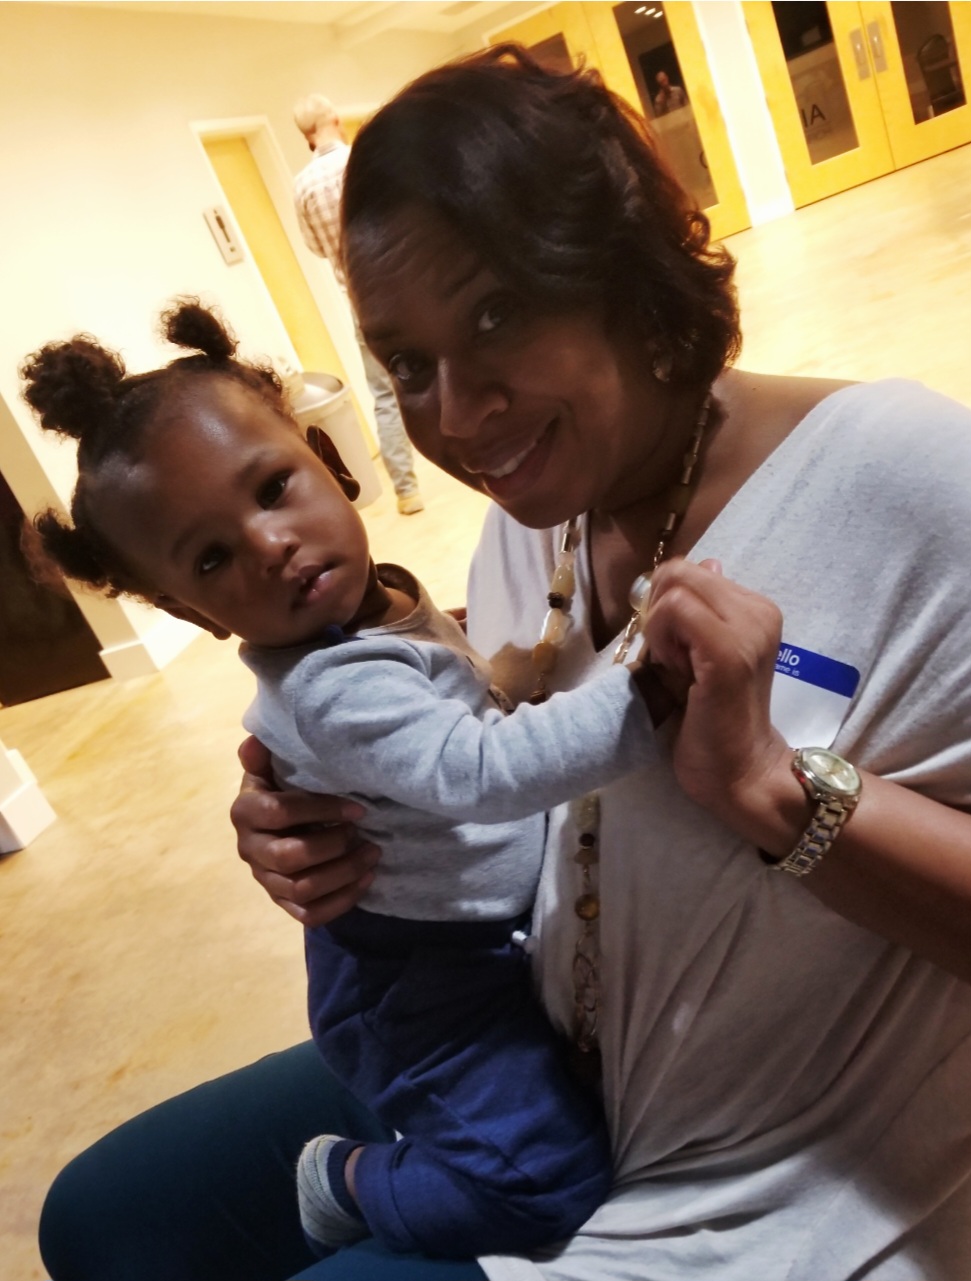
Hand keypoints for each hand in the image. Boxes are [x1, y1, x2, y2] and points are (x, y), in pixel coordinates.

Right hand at [231, 736, 380, 927]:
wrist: (279, 822)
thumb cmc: (282, 787)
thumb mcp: (271, 767)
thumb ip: (263, 754)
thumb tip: (256, 741)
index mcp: (245, 812)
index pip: (279, 813)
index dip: (321, 810)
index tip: (357, 808)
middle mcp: (250, 850)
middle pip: (289, 857)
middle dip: (332, 846)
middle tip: (361, 834)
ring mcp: (266, 880)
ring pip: (302, 889)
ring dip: (344, 874)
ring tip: (372, 854)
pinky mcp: (283, 902)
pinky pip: (310, 914)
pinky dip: (342, 901)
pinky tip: (366, 880)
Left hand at [643, 559, 795, 847]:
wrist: (741, 772)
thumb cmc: (714, 719)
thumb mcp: (701, 653)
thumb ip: (702, 611)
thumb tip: (705, 562)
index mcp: (756, 608)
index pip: (689, 570)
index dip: (664, 603)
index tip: (673, 647)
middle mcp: (759, 610)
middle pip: (678, 571)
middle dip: (657, 609)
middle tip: (670, 656)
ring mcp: (748, 629)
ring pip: (674, 586)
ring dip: (659, 626)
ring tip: (676, 666)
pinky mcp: (728, 652)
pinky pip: (674, 609)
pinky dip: (661, 637)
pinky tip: (674, 670)